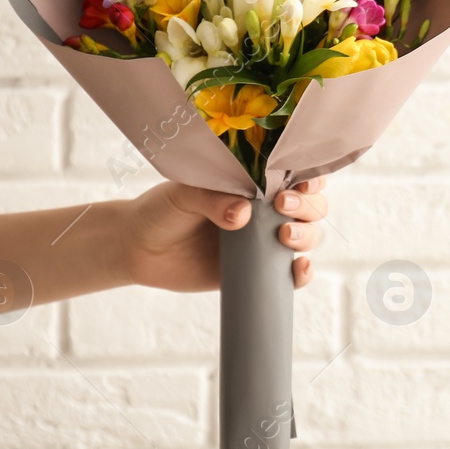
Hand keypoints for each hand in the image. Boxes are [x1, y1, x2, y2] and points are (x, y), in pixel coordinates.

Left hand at [121, 178, 327, 292]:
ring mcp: (263, 242)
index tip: (302, 182)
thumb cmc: (162, 210)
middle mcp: (266, 210)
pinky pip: (289, 274)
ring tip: (284, 236)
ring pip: (307, 236)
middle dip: (307, 206)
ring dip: (307, 236)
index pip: (295, 174)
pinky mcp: (256, 272)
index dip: (310, 177)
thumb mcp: (183, 194)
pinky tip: (300, 268)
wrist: (138, 249)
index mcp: (253, 183)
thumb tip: (243, 215)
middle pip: (311, 206)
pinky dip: (303, 273)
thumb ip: (212, 198)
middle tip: (283, 206)